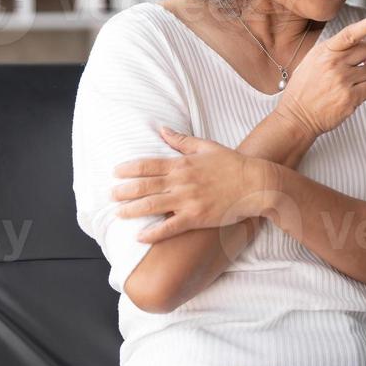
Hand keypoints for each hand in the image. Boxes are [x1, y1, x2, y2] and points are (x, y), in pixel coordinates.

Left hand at [110, 128, 277, 242]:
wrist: (255, 184)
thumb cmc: (232, 164)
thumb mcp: (206, 146)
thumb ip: (181, 140)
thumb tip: (161, 129)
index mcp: (182, 164)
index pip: (148, 165)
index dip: (129, 169)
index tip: (115, 172)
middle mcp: (181, 182)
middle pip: (145, 186)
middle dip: (124, 191)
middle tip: (110, 195)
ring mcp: (187, 201)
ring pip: (152, 206)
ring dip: (132, 210)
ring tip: (118, 214)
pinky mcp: (196, 218)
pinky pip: (169, 228)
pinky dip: (153, 233)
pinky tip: (139, 237)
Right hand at [275, 16, 365, 137]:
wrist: (296, 116)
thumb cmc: (304, 89)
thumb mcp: (311, 61)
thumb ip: (332, 50)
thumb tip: (356, 42)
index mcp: (324, 52)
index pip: (348, 35)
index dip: (365, 27)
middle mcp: (334, 64)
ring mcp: (342, 81)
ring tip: (355, 83)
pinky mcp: (350, 98)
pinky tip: (357, 94)